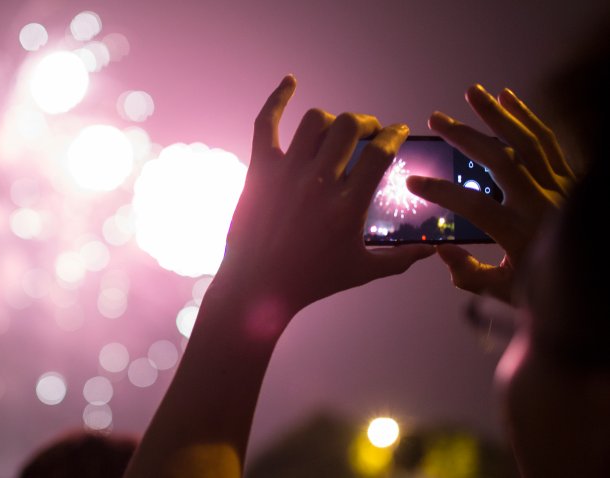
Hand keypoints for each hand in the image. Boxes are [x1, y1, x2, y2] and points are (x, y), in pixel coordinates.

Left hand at [210, 75, 433, 318]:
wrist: (258, 287)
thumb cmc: (313, 280)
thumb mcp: (363, 271)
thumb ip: (402, 258)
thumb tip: (434, 250)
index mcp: (348, 205)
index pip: (381, 152)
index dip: (395, 134)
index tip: (397, 132)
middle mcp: (319, 182)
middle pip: (351, 127)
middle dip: (366, 123)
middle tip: (368, 132)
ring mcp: (287, 173)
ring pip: (316, 120)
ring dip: (332, 120)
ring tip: (337, 131)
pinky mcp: (260, 170)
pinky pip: (267, 123)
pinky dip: (278, 98)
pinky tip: (290, 82)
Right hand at [406, 84, 576, 302]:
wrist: (597, 280)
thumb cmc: (551, 290)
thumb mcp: (506, 293)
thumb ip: (471, 276)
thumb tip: (442, 251)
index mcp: (521, 234)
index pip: (474, 205)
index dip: (441, 191)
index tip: (413, 181)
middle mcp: (542, 204)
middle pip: (501, 161)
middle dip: (466, 136)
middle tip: (437, 119)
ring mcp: (559, 187)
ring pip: (527, 141)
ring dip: (498, 114)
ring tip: (473, 92)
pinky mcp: (568, 177)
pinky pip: (548, 141)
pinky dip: (527, 117)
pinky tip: (508, 99)